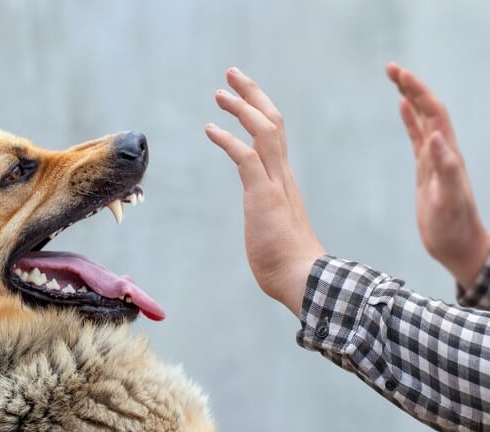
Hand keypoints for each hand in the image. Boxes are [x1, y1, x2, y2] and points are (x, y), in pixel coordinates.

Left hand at [205, 67, 324, 316]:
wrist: (304, 279)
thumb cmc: (288, 261)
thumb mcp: (275, 227)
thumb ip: (269, 214)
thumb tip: (264, 219)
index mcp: (284, 180)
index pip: (275, 135)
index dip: (259, 110)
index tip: (244, 96)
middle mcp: (283, 175)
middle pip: (272, 121)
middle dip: (252, 94)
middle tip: (232, 75)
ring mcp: (275, 184)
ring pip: (263, 131)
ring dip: (242, 108)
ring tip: (220, 93)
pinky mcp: (263, 196)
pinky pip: (246, 157)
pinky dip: (228, 139)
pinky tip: (210, 128)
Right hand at [387, 63, 489, 286]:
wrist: (459, 246)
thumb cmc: (455, 227)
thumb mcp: (449, 199)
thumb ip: (446, 167)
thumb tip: (435, 135)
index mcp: (448, 154)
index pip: (433, 113)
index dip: (418, 91)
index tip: (399, 74)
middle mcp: (443, 151)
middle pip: (428, 109)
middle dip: (411, 86)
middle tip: (390, 68)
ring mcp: (435, 159)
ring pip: (423, 120)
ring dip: (410, 98)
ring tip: (395, 79)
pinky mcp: (426, 170)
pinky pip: (417, 138)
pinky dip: (410, 120)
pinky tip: (403, 110)